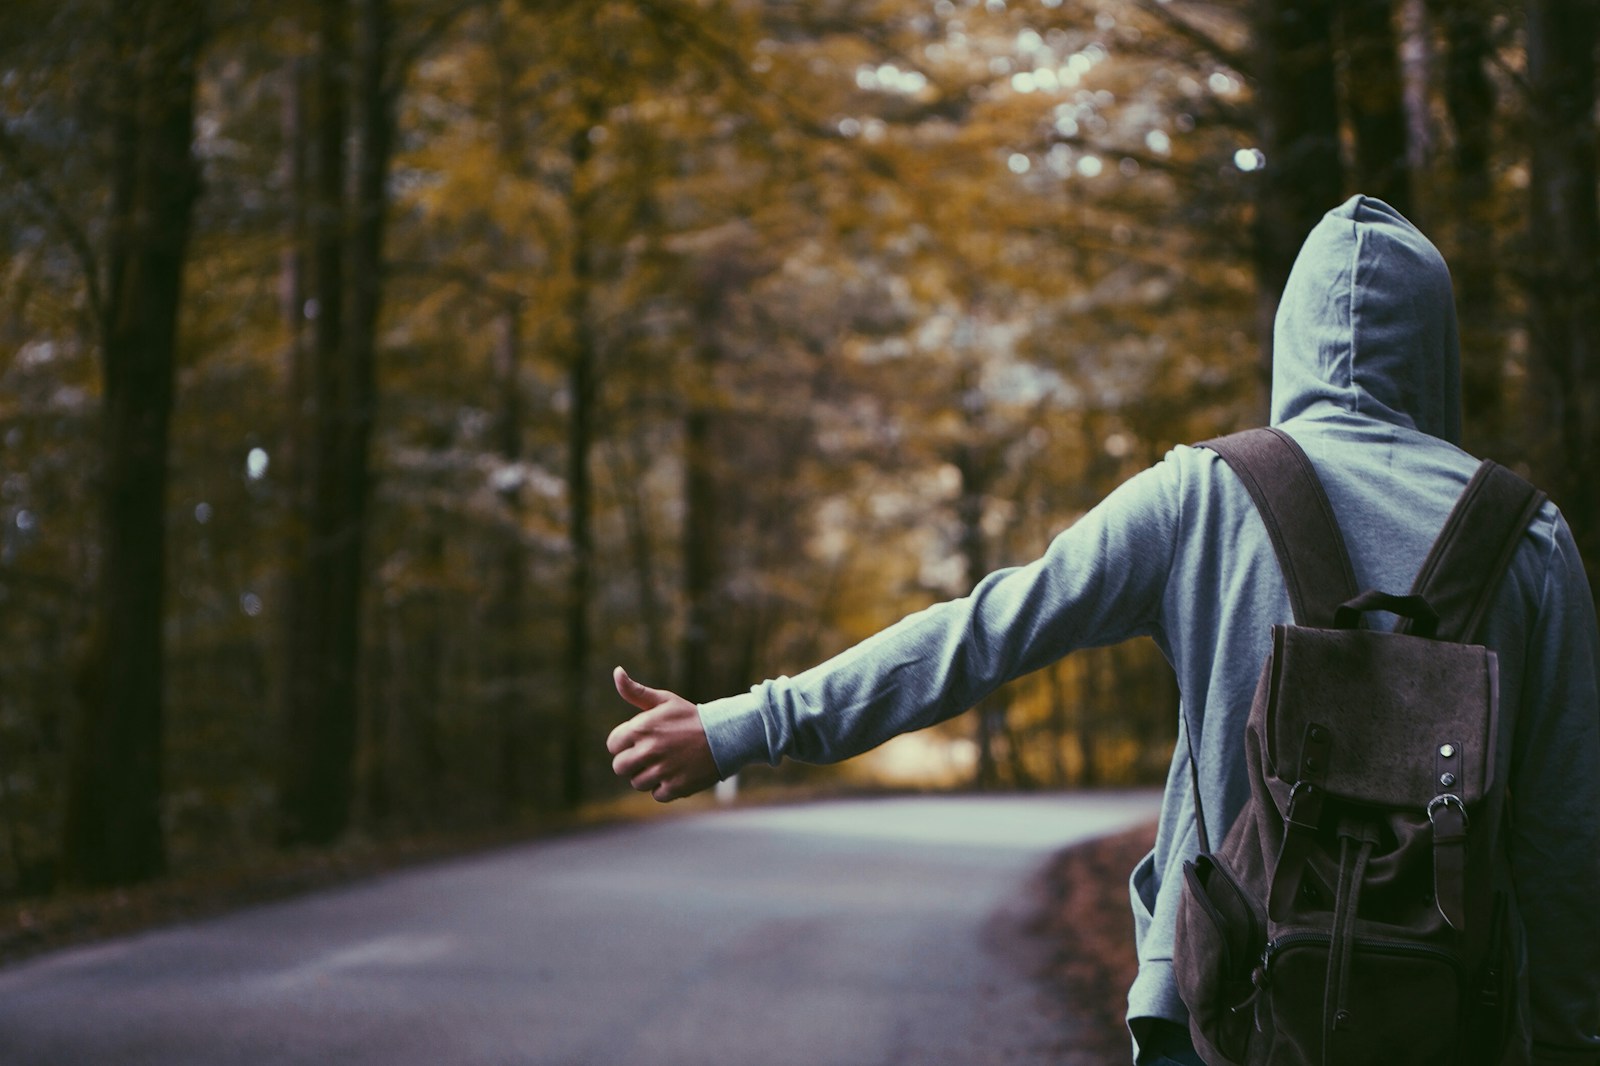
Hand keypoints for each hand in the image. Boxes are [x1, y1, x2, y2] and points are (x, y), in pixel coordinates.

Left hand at [607, 666, 720, 801]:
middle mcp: (649, 750)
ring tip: (666, 763)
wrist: (725, 735)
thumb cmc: (690, 717)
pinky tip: (677, 774)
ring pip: (637, 783)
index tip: (640, 740)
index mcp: (641, 728)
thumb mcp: (664, 700)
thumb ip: (636, 691)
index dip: (624, 743)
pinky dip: (665, 788)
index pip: (613, 745)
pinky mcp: (676, 787)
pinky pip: (657, 795)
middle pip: (620, 767)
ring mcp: (662, 770)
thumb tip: (617, 671)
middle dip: (632, 762)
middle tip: (650, 755)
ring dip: (648, 776)